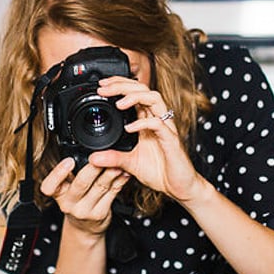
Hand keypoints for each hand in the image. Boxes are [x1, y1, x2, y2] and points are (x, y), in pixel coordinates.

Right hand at [40, 157, 129, 235]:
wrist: (85, 228)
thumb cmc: (77, 202)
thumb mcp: (68, 190)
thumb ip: (72, 173)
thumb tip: (88, 152)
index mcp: (58, 194)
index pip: (49, 187)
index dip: (58, 173)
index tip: (69, 161)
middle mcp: (69, 204)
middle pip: (81, 183)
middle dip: (93, 167)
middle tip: (101, 156)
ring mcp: (85, 210)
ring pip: (100, 187)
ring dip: (111, 172)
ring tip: (118, 161)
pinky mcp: (100, 213)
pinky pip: (112, 193)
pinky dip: (120, 180)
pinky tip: (124, 173)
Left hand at [86, 77, 206, 202]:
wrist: (179, 187)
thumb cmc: (160, 172)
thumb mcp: (129, 164)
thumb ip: (112, 158)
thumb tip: (93, 157)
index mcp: (147, 121)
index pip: (135, 93)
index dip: (119, 86)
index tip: (101, 87)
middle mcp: (157, 120)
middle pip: (143, 90)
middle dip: (122, 85)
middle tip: (104, 88)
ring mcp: (165, 128)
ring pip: (154, 99)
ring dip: (135, 97)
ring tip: (118, 103)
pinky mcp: (171, 140)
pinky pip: (159, 125)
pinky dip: (143, 123)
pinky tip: (129, 128)